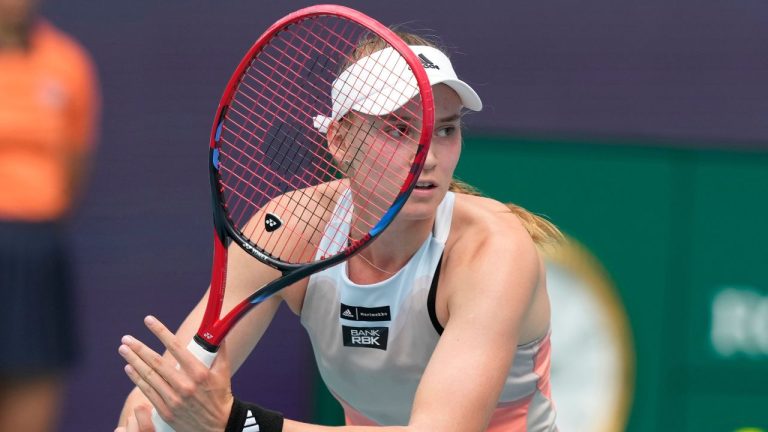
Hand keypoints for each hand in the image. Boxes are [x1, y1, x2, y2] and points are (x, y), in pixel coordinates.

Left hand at [118, 316, 233, 431]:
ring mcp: (173, 399)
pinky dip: (137, 379)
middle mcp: (184, 385)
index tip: (149, 321)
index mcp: (199, 373)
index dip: (161, 332)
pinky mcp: (166, 411)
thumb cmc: (221, 396)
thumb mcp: (223, 372)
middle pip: (156, 362)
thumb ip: (219, 350)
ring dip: (133, 361)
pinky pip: (148, 391)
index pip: (176, 347)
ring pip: (149, 376)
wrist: (219, 426)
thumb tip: (217, 332)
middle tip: (126, 338)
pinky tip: (129, 368)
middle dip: (139, 348)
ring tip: (124, 349)